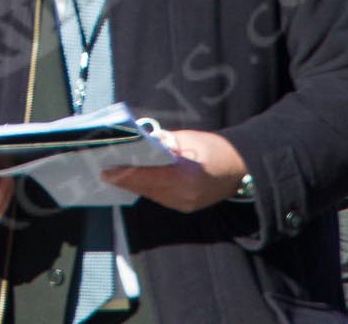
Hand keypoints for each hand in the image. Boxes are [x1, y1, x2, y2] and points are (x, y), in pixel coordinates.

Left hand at [102, 129, 246, 212]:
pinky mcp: (186, 207)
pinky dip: (147, 188)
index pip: (149, 176)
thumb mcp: (190, 139)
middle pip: (147, 188)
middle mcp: (184, 195)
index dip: (126, 174)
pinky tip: (135, 180)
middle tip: (104, 171)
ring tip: (114, 174)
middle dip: (125, 180)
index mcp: (186, 177)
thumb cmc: (217, 149)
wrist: (243, 168)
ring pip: (151, 194)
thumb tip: (142, 144)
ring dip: (133, 185)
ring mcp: (185, 204)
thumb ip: (165, 144)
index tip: (107, 171)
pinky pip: (160, 197)